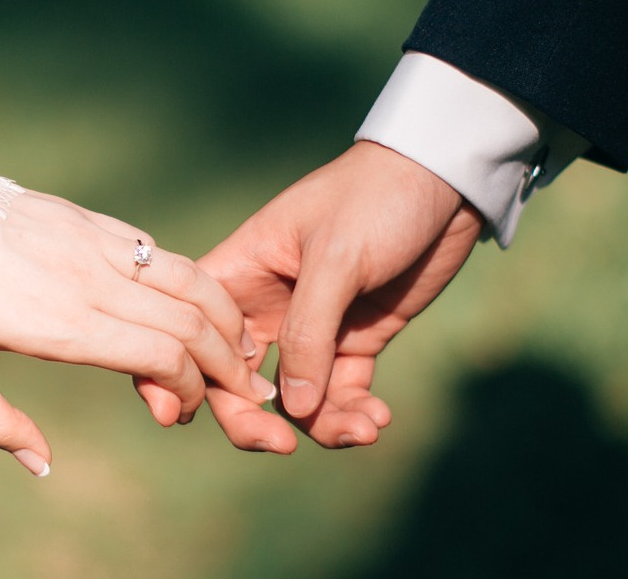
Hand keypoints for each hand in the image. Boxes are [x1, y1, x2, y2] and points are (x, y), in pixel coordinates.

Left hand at [0, 190, 276, 475]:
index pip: (162, 355)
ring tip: (241, 346)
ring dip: (225, 315)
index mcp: (61, 323)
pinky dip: (191, 280)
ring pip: (188, 277)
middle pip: (192, 320)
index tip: (179, 412)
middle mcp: (89, 279)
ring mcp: (92, 242)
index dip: (190, 389)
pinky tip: (195, 302)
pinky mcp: (86, 218)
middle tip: (245, 391)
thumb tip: (42, 466)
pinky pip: (155, 250)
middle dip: (229, 362)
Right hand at [198, 141, 482, 451]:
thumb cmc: (375, 198)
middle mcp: (265, 306)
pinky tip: (378, 419)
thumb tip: (292, 410)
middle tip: (283, 447)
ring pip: (294, 399)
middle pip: (236, 381)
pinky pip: (341, 393)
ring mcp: (311, 327)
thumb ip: (309, 333)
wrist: (445, 180)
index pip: (193, 333)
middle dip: (254, 421)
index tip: (191, 415)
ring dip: (321, 424)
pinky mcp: (355, 339)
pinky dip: (354, 413)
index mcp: (239, 273)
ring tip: (363, 429)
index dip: (182, 375)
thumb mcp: (336, 258)